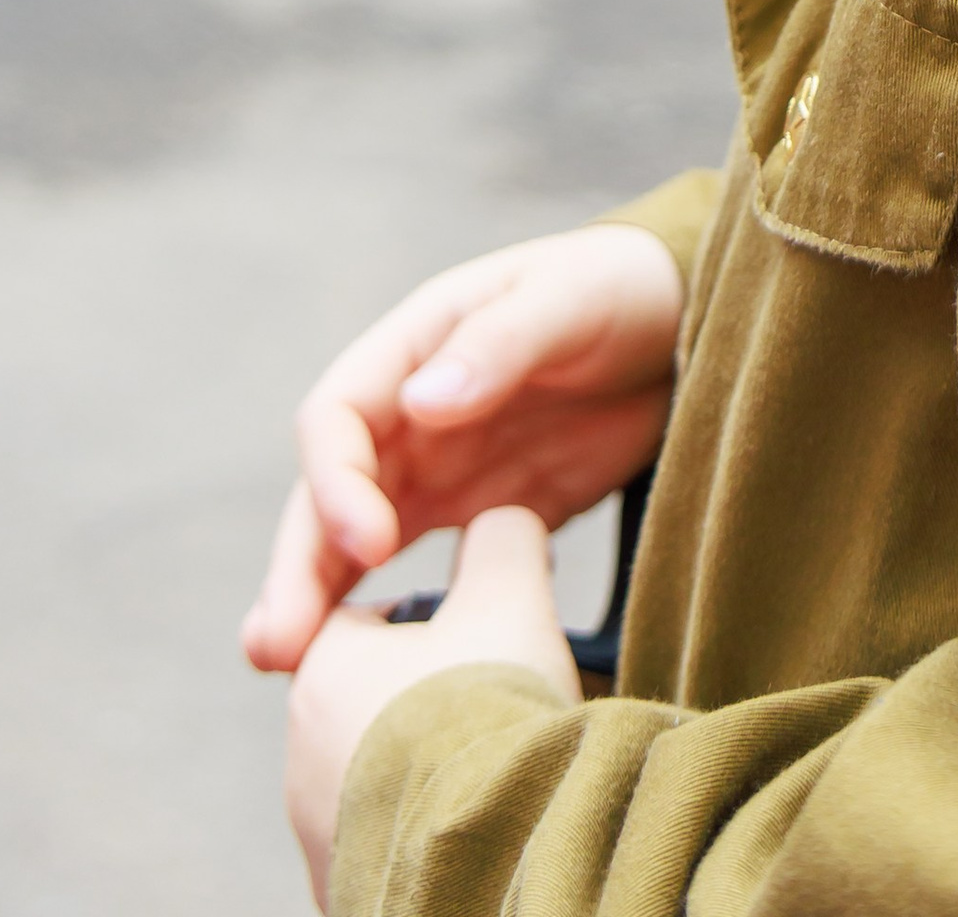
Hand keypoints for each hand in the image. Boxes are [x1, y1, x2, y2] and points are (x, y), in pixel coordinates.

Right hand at [242, 223, 681, 675]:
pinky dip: (381, 612)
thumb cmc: (618, 288)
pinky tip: (355, 670)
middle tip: (275, 646)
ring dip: (314, 598)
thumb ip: (500, 345)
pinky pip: (419, 569)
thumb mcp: (568, 299)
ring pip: (353, 540)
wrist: (681, 321)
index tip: (369, 544)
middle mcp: (409, 411)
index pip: (340, 417)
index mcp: (416, 345)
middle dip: (298, 564)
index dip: (338, 481)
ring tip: (279, 667)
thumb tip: (421, 405)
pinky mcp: (481, 514)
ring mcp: (440, 466)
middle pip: (329, 492)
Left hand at [286, 506, 577, 910]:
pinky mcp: (342, 891)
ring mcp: (317, 835)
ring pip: (377, 774)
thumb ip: (503, 540)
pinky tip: (475, 824)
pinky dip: (425, 828)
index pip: (364, 617)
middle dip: (428, 696)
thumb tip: (502, 526)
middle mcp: (301, 756)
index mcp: (323, 669)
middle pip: (373, 699)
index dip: (428, 619)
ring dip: (425, 765)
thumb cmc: (485, 718)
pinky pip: (386, 841)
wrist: (482, 857)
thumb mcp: (510, 598)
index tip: (476, 633)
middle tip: (493, 703)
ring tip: (490, 771)